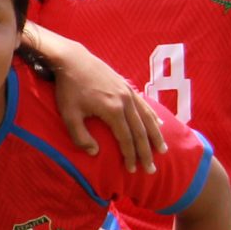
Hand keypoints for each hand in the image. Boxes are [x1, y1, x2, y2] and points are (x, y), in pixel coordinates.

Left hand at [49, 46, 164, 172]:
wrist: (72, 59)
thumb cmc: (68, 89)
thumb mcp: (69, 115)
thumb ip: (80, 136)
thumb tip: (95, 153)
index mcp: (113, 110)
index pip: (126, 139)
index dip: (130, 156)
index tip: (132, 170)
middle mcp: (126, 102)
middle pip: (140, 131)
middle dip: (146, 152)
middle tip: (151, 169)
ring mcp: (128, 92)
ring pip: (147, 118)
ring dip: (155, 136)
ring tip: (162, 150)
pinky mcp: (127, 86)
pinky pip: (144, 105)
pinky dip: (153, 116)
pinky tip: (159, 124)